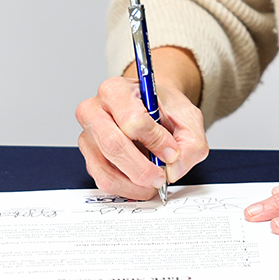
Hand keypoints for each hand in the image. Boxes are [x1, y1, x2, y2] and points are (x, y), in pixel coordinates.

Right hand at [76, 52, 208, 199]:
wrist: (152, 109)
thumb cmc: (163, 109)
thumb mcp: (188, 118)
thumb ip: (190, 143)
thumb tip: (173, 170)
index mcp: (116, 90)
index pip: (132, 120)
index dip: (156, 141)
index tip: (173, 152)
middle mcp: (94, 111)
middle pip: (113, 145)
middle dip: (142, 168)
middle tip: (162, 176)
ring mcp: (88, 136)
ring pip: (106, 170)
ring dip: (136, 184)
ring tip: (154, 181)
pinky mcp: (89, 157)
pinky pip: (104, 181)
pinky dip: (127, 188)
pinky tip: (142, 182)